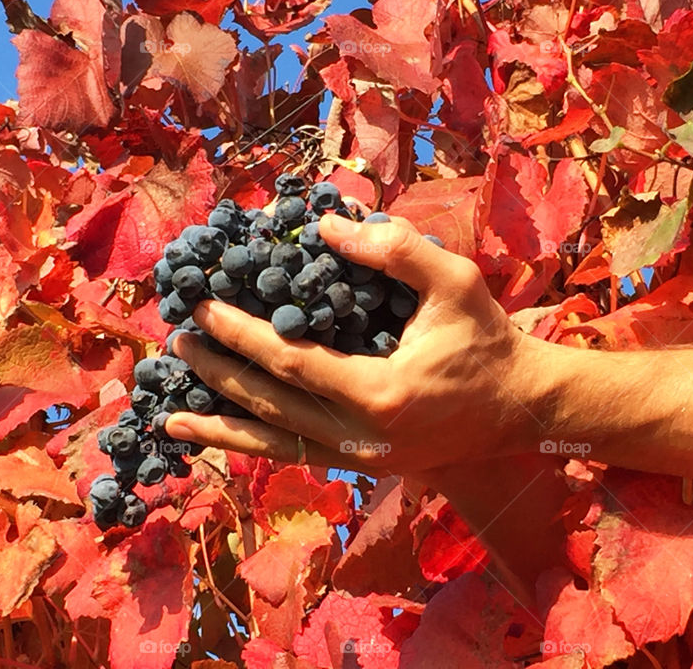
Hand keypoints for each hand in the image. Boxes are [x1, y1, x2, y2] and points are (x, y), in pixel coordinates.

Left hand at [166, 213, 548, 483]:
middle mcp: (363, 440)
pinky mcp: (364, 468)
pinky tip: (227, 438)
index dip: (239, 335)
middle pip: (270, 407)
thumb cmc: (488, 342)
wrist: (521, 408)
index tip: (199, 310)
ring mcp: (361, 462)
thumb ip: (393, 249)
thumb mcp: (454, 281)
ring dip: (222, 427)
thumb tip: (326, 223)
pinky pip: (297, 457)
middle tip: (177, 344)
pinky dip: (257, 446)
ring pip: (276, 447)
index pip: (289, 362)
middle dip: (218, 374)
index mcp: (379, 394)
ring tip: (171, 416)